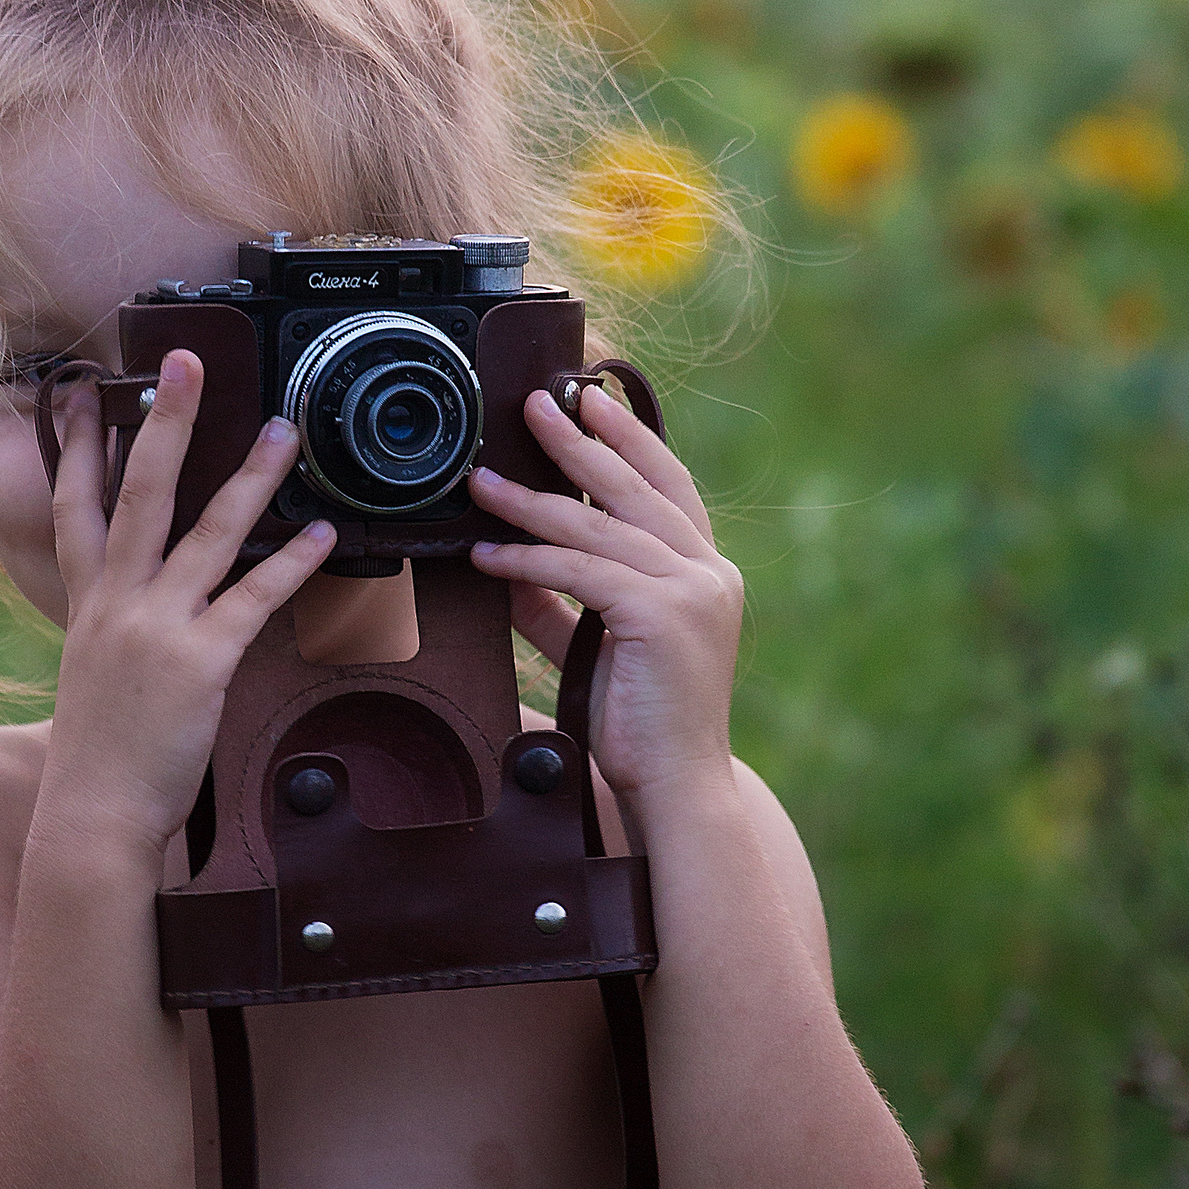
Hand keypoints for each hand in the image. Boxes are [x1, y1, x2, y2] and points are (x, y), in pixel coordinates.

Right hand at [40, 348, 336, 853]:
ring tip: (285, 432)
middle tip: (186, 364)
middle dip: (164, 422)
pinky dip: (291, 562)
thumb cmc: (99, 760)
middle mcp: (116, 604)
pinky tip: (320, 533)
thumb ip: (115, 635)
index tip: (83, 394)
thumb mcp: (93, 679)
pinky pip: (253, 598)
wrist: (92, 818)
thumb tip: (138, 617)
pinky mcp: (200, 663)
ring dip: (251, 476)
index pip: (74, 507)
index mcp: (87, 605)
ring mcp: (157, 628)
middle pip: (138, 493)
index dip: (78, 446)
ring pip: (208, 533)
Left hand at [466, 385, 742, 796]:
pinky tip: (487, 556)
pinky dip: (527, 560)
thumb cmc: (641, 723)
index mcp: (705, 572)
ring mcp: (691, 590)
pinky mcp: (661, 615)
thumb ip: (559, 603)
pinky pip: (578, 571)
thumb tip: (507, 564)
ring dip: (530, 501)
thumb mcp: (597, 644)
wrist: (678, 787)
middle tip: (535, 404)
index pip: (668, 486)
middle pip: (635, 487)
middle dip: (581, 441)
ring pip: (597, 526)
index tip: (593, 401)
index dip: (631, 439)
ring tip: (481, 481)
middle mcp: (708, 572)